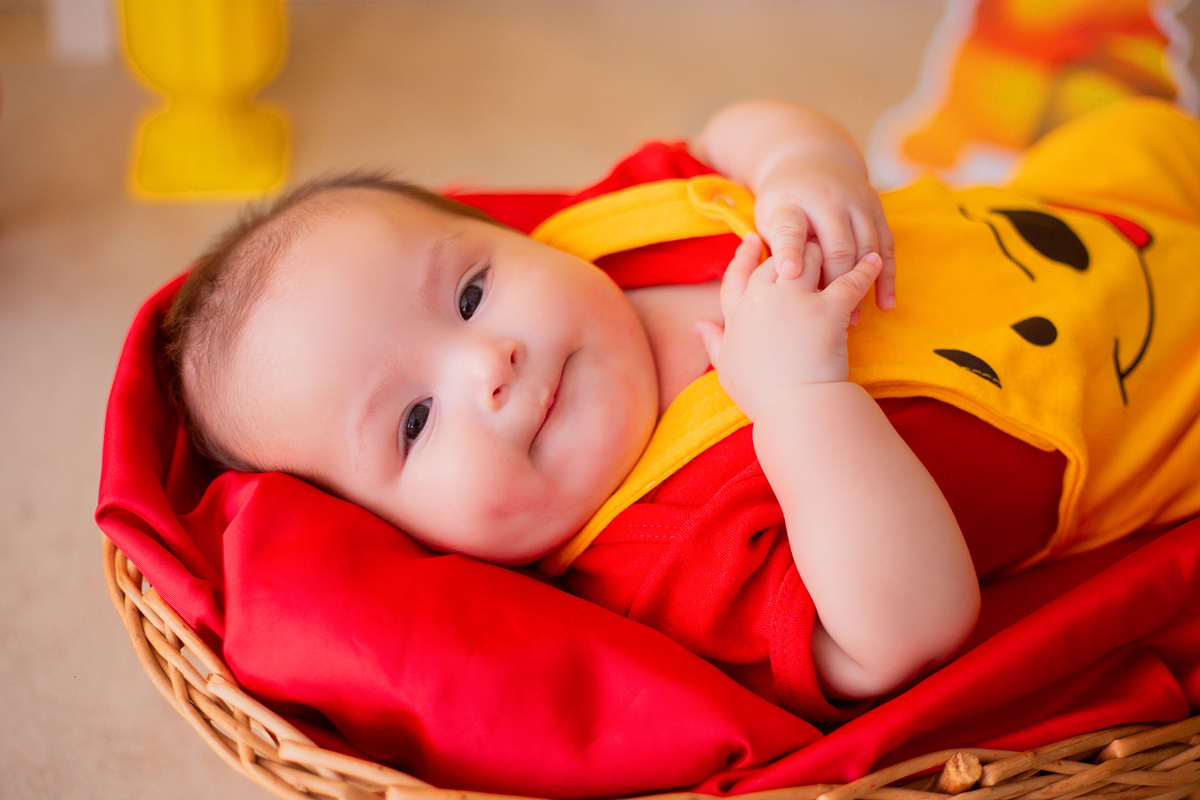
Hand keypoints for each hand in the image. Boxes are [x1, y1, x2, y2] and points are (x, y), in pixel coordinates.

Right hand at [693, 232, 882, 420]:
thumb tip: (698, 326)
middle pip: (774, 261)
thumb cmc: (757, 391)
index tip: (750, 239)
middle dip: (787, 250)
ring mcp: (796, 301)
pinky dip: (864, 270)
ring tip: (832, 248)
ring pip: (808, 259)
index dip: (743, 256)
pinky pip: (849, 282)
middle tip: (801, 241)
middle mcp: (764, 299)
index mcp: (738, 313)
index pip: (738, 276)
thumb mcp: (725, 365)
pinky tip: (874, 260)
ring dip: (819, 252)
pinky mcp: (828, 309)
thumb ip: (713, 341)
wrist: (791, 404)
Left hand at [754, 154, 895, 320]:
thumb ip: (773, 248)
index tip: (790, 275)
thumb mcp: (766, 219)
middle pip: (836, 247)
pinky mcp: (876, 208)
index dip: (789, 251)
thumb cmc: (783, 204)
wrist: (810, 160)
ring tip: (852, 320)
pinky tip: (885, 304)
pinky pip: (886, 245)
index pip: (790, 228)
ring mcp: (855, 201)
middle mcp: (826, 199)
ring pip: (865, 248)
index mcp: (791, 203)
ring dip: (861, 286)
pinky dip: (886, 276)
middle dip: (834, 285)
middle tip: (828, 321)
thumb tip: (774, 288)